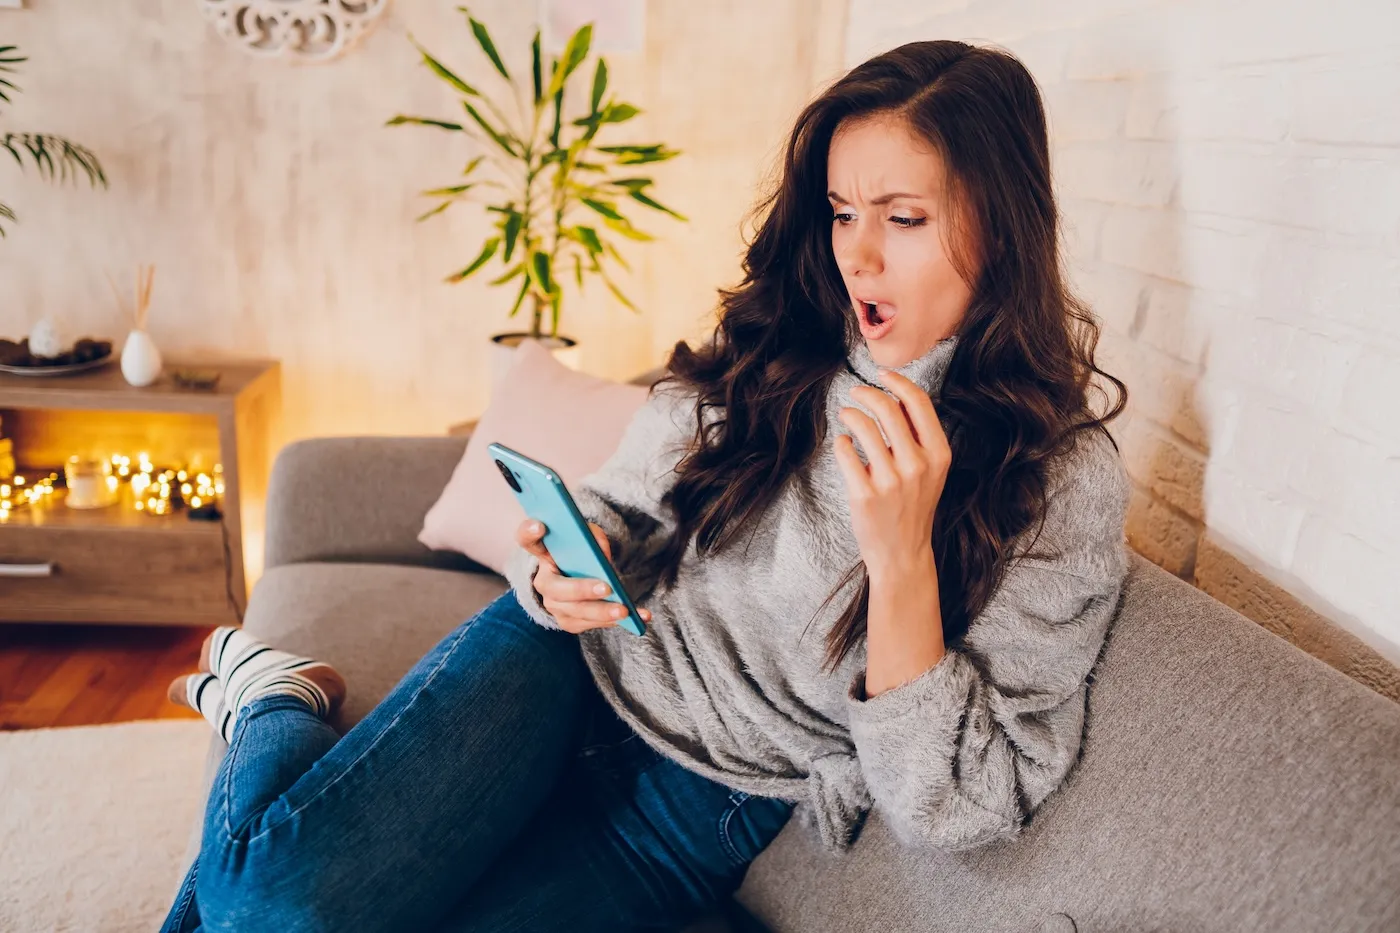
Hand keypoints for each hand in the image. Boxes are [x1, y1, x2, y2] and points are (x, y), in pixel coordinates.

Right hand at [515, 518, 652, 634]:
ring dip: (601, 612)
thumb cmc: (583, 553)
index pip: (527, 539)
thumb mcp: (588, 538)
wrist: (581, 578)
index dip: (530, 532)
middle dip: (581, 589)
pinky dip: (613, 622)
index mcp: (543, 552)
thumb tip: (601, 553)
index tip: (541, 526)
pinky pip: (589, 625)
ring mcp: (553, 604)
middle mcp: (542, 581)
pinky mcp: (568, 621)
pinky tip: (636, 618)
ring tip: (624, 610)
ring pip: (574, 611)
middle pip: (556, 588)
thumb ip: (593, 537)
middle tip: (606, 588)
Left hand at [832, 370, 950, 574]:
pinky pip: (845, 451)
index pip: (918, 402)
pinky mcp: (864, 494)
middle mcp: (917, 465)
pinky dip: (840, 441)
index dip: (897, 382)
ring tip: (845, 416)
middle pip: (887, 408)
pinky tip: (843, 443)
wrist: (903, 554)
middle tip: (855, 393)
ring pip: (862, 426)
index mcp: (938, 455)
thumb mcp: (930, 471)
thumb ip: (918, 437)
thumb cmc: (913, 507)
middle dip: (866, 393)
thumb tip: (893, 397)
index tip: (882, 374)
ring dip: (849, 414)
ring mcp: (890, 480)